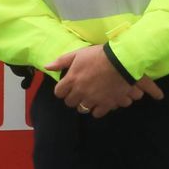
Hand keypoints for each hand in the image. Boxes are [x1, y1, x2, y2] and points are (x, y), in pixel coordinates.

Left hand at [45, 45, 161, 117]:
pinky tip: (100, 103)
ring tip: (90, 97)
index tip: (68, 87)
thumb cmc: (99, 55)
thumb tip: (47, 67)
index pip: (59, 92)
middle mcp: (80, 92)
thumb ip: (62, 61)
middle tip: (80, 91)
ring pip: (82, 109)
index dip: (63, 90)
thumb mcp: (78, 54)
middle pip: (70, 102)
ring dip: (85, 104)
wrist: (121, 60)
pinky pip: (97, 113)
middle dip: (73, 97)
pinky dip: (98, 110)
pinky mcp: (106, 103)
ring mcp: (93, 99)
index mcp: (71, 80)